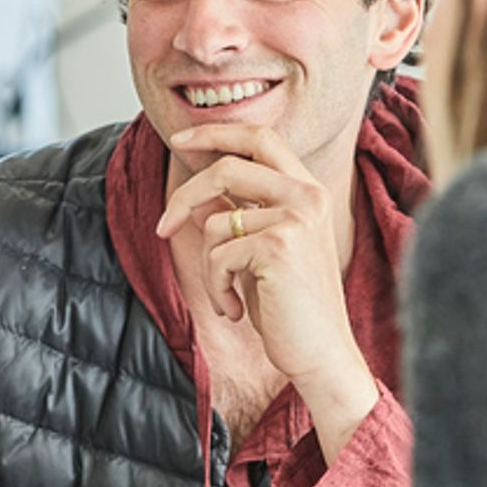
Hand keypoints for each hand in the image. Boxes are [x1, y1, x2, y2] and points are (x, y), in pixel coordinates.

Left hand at [158, 125, 378, 459]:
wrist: (323, 353)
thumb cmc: (292, 307)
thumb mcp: (265, 251)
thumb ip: (244, 215)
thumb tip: (199, 196)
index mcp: (308, 191)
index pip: (260, 137)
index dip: (216, 133)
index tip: (181, 139)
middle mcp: (307, 195)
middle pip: (228, 166)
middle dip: (185, 193)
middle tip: (163, 226)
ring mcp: (295, 217)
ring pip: (215, 223)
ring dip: (208, 268)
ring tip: (229, 297)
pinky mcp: (277, 246)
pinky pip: (217, 256)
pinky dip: (217, 289)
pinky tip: (235, 310)